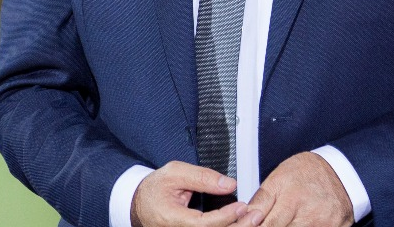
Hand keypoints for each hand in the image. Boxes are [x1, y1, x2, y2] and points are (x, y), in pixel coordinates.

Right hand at [131, 161, 259, 226]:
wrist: (138, 203)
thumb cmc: (155, 188)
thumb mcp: (175, 172)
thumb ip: (203, 177)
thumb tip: (229, 185)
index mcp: (171, 219)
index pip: (203, 224)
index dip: (225, 217)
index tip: (242, 206)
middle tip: (256, 215)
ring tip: (252, 219)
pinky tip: (239, 223)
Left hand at [245, 152, 353, 226]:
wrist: (341, 171)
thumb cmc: (307, 172)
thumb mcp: (280, 177)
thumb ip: (261, 200)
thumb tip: (244, 217)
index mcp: (292, 201)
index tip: (250, 226)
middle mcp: (310, 217)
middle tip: (270, 221)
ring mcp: (324, 226)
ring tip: (287, 220)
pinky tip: (299, 224)